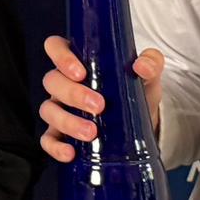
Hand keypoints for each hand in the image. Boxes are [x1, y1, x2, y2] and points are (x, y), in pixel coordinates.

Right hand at [38, 41, 164, 161]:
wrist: (142, 125)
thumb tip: (141, 66)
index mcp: (78, 62)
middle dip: (73, 94)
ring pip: (48, 110)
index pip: (55, 47)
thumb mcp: (147, 76)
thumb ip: (150, 63)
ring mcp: (59, 108)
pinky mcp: (60, 134)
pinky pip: (48, 140)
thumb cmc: (137, 92)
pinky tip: (71, 153)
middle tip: (99, 106)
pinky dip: (56, 147)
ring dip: (67, 121)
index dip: (61, 56)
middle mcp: (64, 83)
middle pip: (51, 81)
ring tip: (91, 133)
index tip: (81, 72)